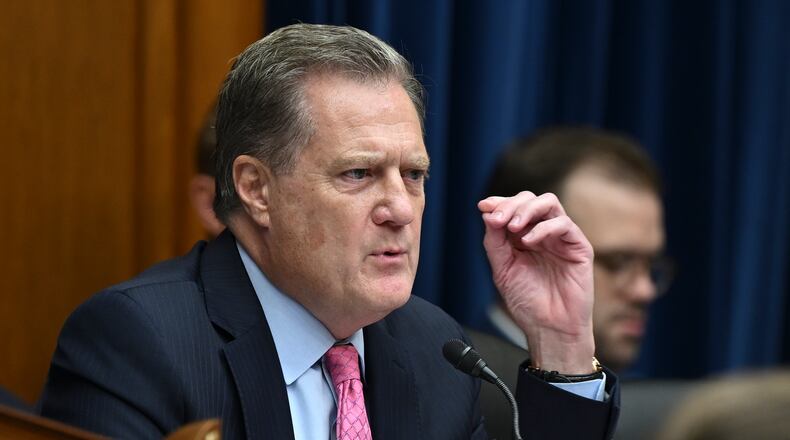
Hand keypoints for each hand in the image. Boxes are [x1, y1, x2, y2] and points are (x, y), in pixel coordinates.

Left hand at [479, 192, 595, 373]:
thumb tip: (488, 213)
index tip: (483, 207)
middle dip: (511, 205)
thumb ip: (494, 241)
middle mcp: (543, 233)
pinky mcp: (579, 247)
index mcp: (523, 237)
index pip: (514, 207)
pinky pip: (564, 224)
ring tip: (512, 227)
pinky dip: (543, 227)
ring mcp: (561, 238)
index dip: (499, 202)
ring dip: (527, 210)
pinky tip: (529, 241)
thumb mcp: (502, 269)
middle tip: (498, 220)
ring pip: (549, 203)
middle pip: (530, 199)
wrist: (549, 328)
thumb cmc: (528, 303)